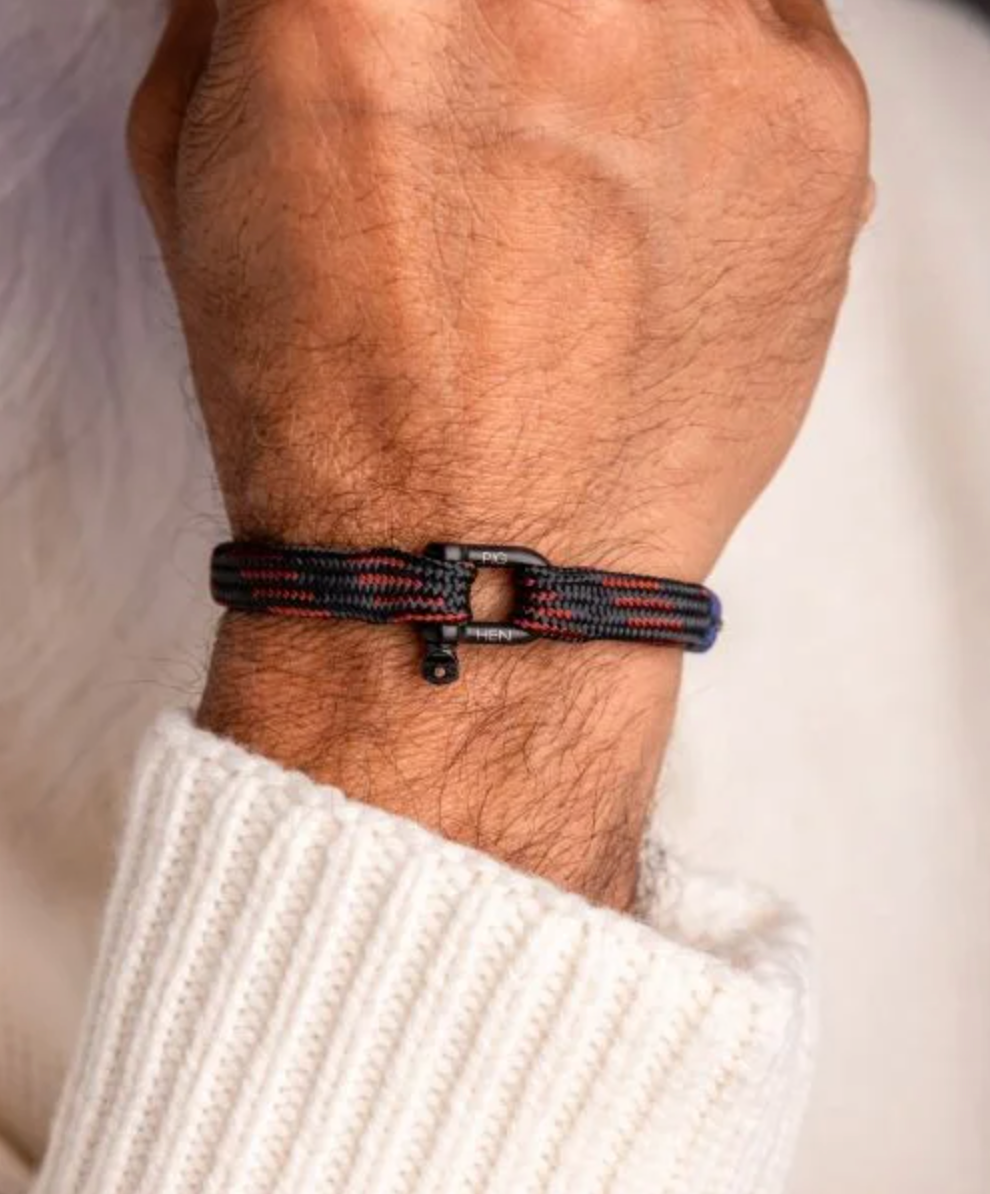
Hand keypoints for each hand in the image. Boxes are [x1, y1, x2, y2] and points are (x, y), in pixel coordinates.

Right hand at [129, 0, 869, 907]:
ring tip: (579, 131)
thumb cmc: (332, 407)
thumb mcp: (204, 170)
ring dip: (619, 24)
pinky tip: (654, 189)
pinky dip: (710, 74)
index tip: (422, 42)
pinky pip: (768, 24)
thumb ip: (257, 6)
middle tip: (501, 81)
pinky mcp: (817, 126)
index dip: (405, 10)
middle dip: (512, 26)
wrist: (471, 570)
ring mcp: (706, 46)